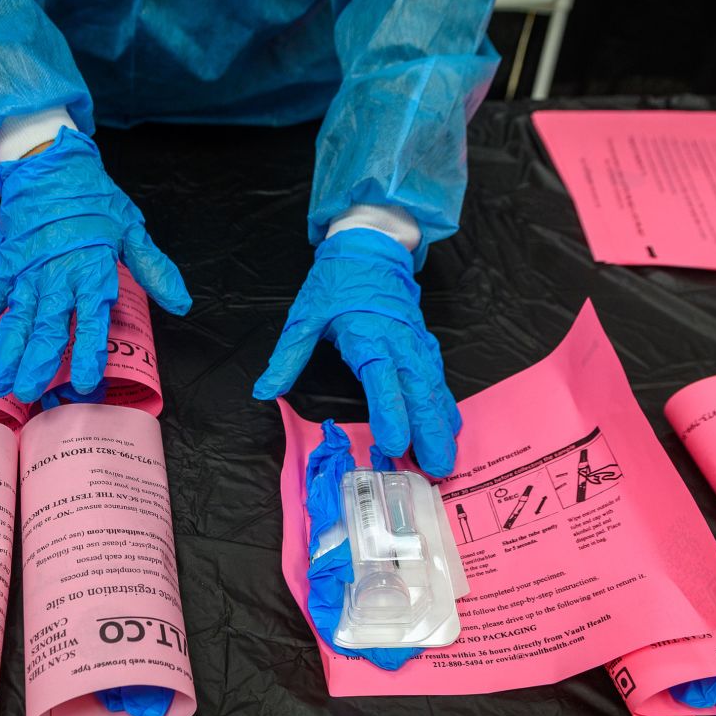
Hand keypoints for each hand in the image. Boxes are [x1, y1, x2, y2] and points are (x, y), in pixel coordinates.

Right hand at [0, 128, 190, 401]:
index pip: (90, 319)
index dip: (86, 351)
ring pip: (16, 319)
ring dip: (6, 353)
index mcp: (91, 270)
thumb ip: (153, 269)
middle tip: (30, 394)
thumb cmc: (93, 198)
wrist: (51, 163)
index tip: (83, 381)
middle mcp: (56, 276)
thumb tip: (182, 303)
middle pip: (46, 327)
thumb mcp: (131, 229)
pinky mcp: (6, 264)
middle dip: (37, 363)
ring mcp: (27, 272)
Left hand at [253, 228, 459, 476]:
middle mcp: (398, 342)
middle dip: (427, 430)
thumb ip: (288, 356)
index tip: (395, 444)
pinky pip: (437, 376)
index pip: (381, 378)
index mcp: (367, 335)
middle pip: (417, 389)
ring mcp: (414, 343)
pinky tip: (450, 425)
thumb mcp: (305, 315)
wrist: (369, 248)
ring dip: (440, 422)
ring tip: (446, 456)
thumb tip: (265, 391)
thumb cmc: (336, 282)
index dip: (391, 411)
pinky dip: (445, 402)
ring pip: (432, 386)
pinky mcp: (422, 343)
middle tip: (435, 466)